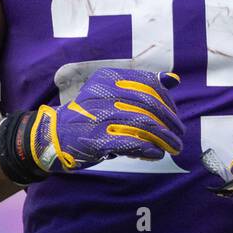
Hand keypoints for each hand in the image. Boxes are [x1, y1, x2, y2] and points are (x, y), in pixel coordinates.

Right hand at [27, 67, 183, 173]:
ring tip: (174, 147)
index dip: (167, 102)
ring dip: (165, 138)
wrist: (53, 136)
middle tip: (179, 135)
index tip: (174, 115)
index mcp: (109, 78)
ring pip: (145, 125)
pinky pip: (133, 143)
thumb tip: (174, 79)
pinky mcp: (97, 140)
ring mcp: (100, 117)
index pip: (149, 85)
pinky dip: (150, 149)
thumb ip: (141, 86)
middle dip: (170, 122)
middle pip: (150, 106)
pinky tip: (156, 154)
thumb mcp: (110, 93)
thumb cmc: (89, 115)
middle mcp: (104, 94)